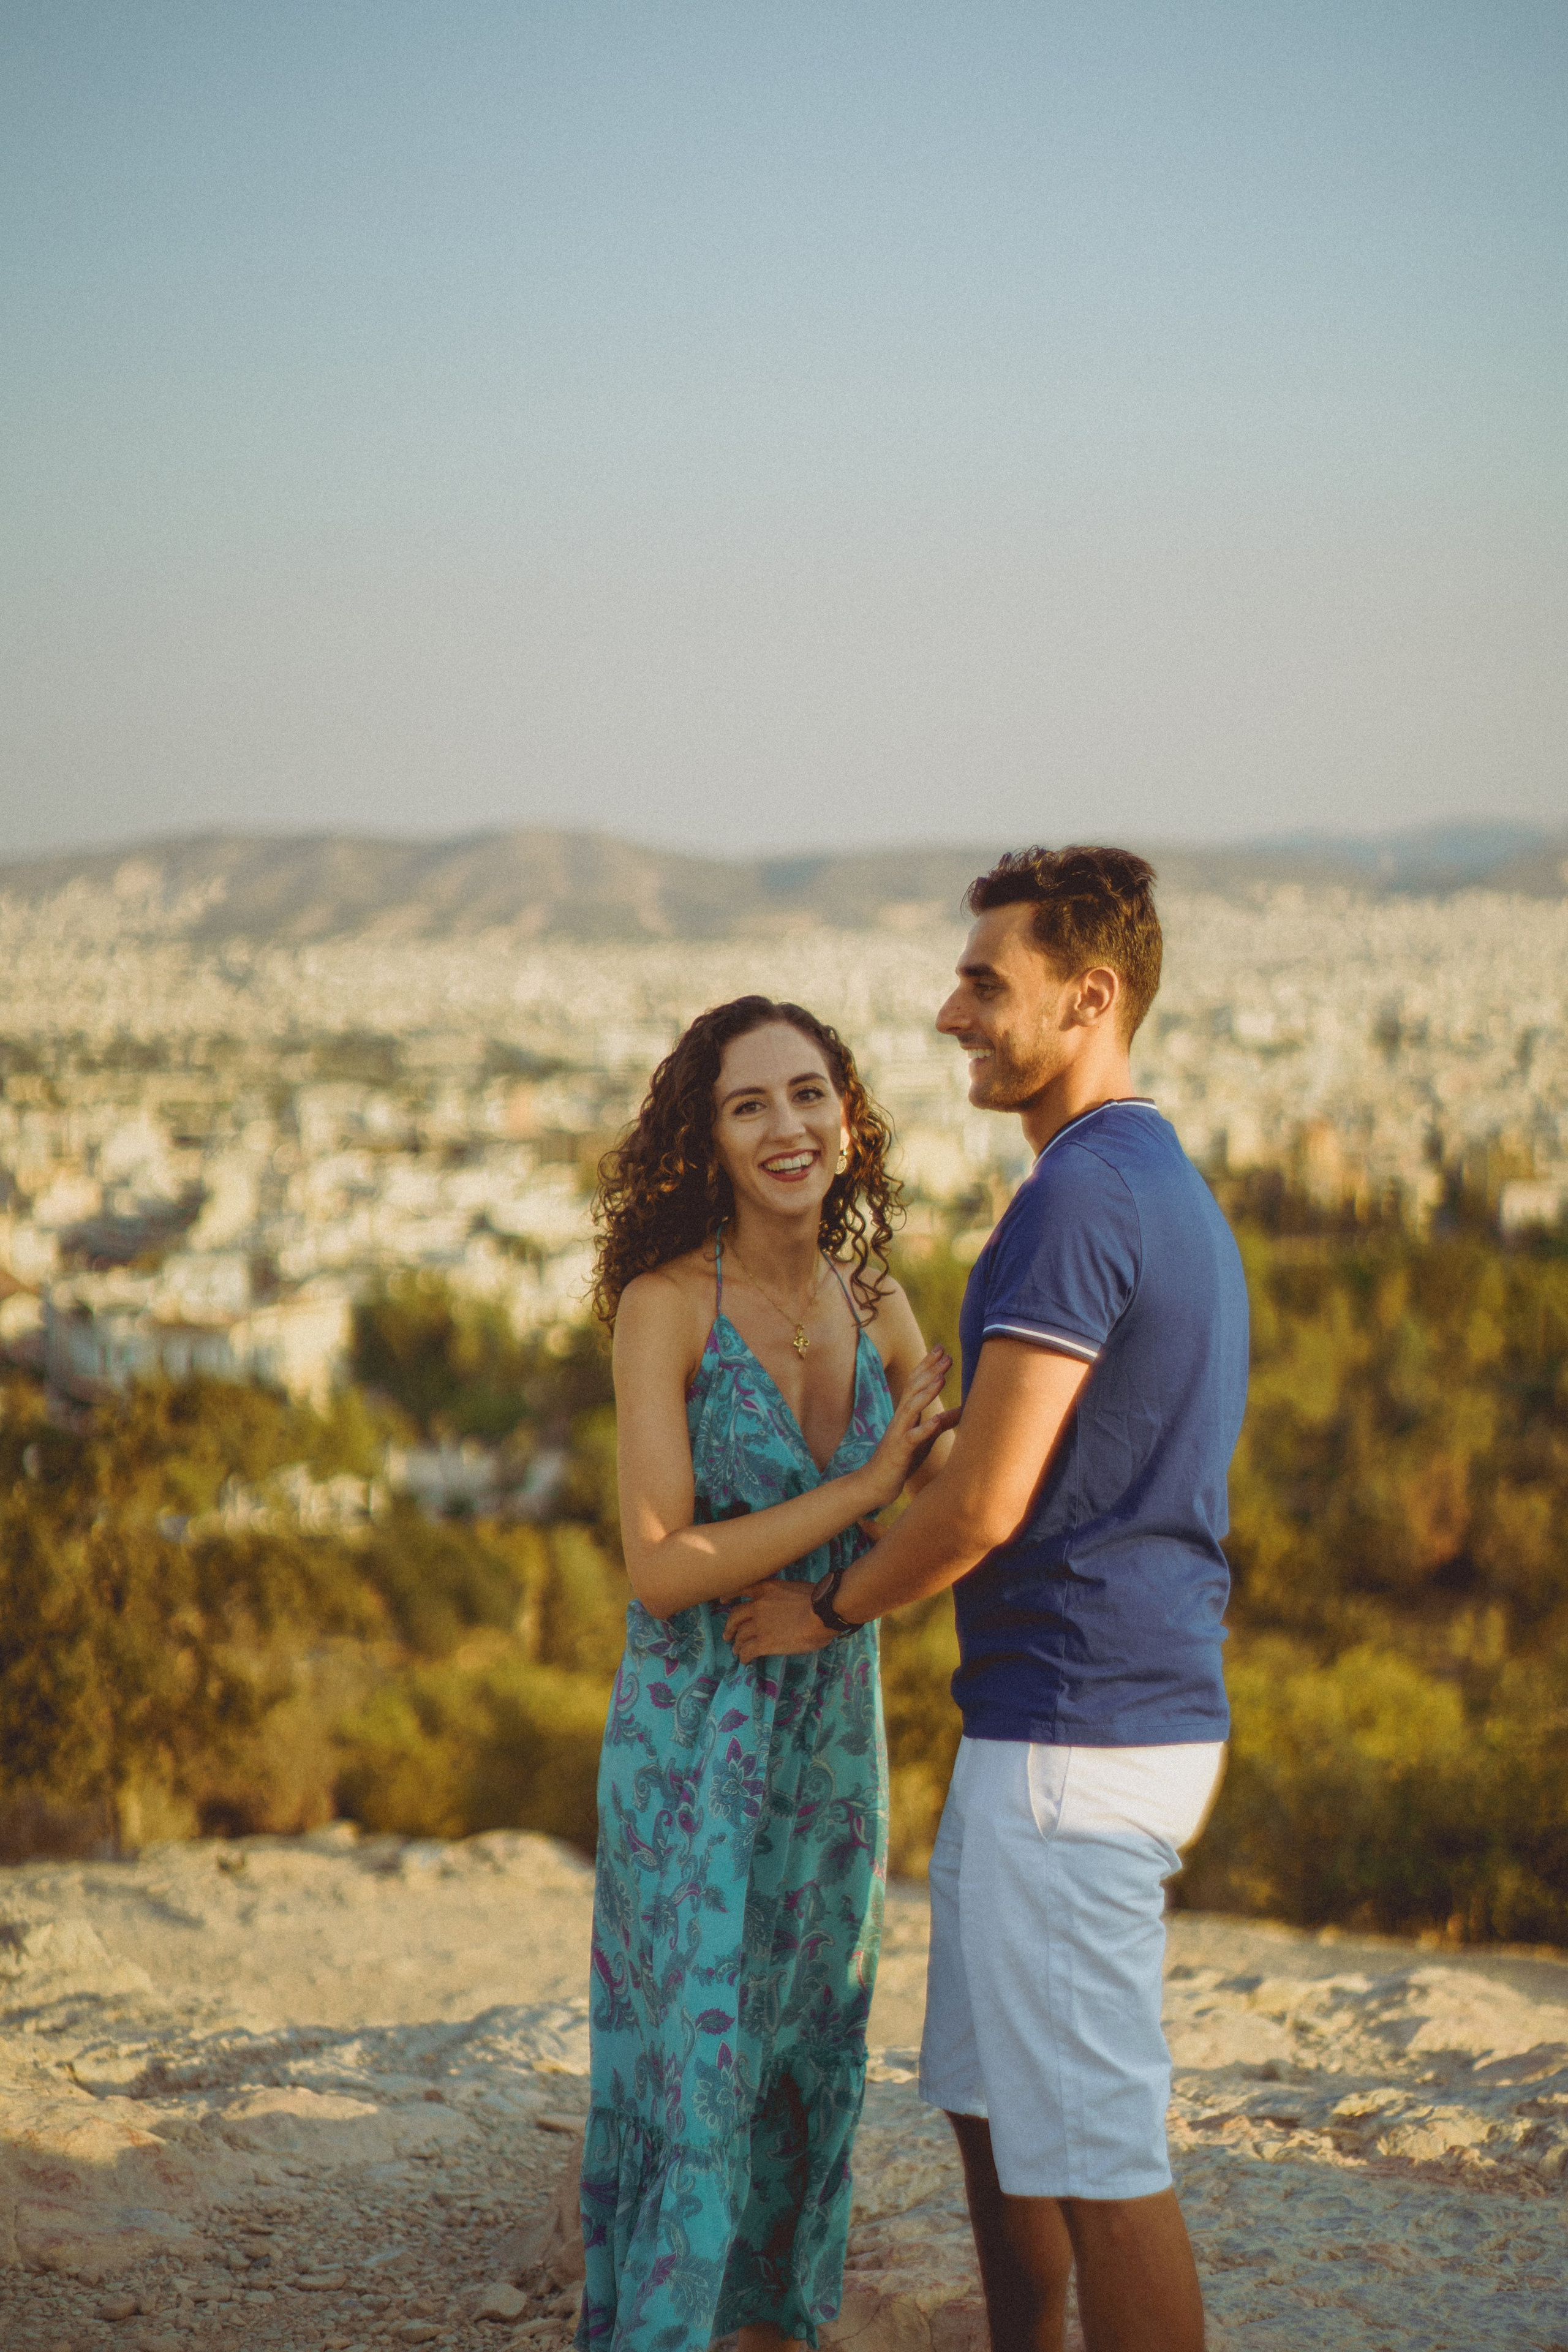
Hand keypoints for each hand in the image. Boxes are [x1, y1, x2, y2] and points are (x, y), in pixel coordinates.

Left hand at [724, 1577, 832, 1662]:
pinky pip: (747, 1651)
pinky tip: (745, 1661)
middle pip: (735, 1617)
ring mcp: (759, 1625)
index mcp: (766, 1589)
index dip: (729, 1596)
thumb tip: (785, 1605)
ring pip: (740, 1636)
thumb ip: (783, 1595)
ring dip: (737, 1644)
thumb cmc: (818, 1599)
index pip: (740, 1590)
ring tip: (737, 1650)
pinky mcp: (764, 1643)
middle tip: (728, 1634)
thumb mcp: (795, 1588)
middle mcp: (757, 1605)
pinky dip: (744, 1656)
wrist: (822, 1612)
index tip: (723, 1602)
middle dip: (730, 1627)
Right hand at [858, 1346, 952, 1511]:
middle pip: (914, 1389)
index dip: (928, 1365)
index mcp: (908, 1413)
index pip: (917, 1383)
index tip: (941, 1349)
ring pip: (911, 1408)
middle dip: (929, 1371)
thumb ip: (942, 1423)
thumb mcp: (926, 1438)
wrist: (877, 1484)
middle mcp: (902, 1419)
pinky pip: (912, 1438)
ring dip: (926, 1393)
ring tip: (941, 1378)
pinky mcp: (900, 1451)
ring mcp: (899, 1434)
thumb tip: (964, 1410)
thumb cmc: (903, 1459)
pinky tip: (936, 1421)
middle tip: (946, 1355)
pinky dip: (924, 1429)